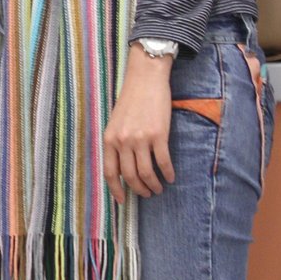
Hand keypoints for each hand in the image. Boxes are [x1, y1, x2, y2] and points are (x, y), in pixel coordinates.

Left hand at [102, 45, 175, 202]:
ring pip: (147, 172)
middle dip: (139, 189)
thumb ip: (117, 143)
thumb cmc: (131, 100)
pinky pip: (164, 162)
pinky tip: (171, 177)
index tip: (123, 200)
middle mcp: (123, 141)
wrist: (146, 79)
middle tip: (147, 194)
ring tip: (159, 188)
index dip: (116, 189)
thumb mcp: (115, 123)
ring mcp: (141, 139)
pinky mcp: (159, 135)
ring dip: (154, 185)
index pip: (110, 172)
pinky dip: (168, 173)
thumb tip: (122, 168)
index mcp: (110, 139)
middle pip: (130, 176)